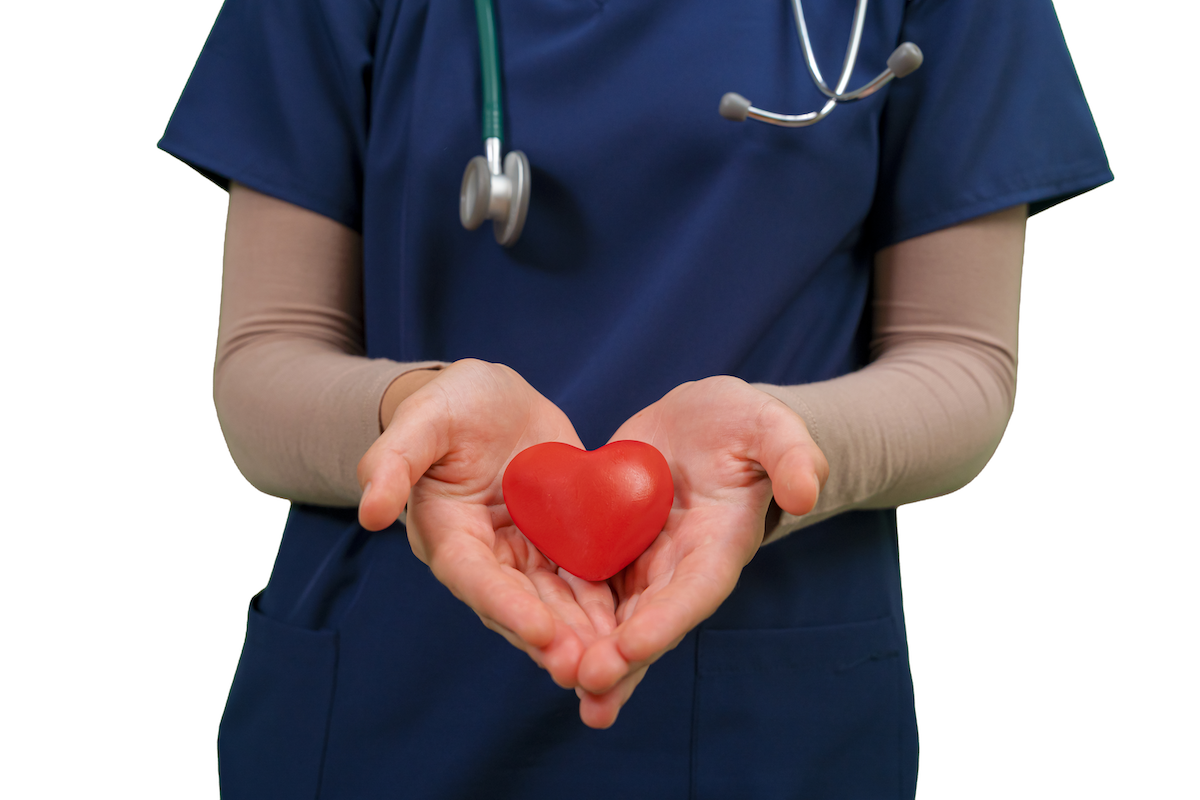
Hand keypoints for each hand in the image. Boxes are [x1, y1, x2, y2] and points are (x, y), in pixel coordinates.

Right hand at [357, 359, 615, 687]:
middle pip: (519, 605)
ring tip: (616, 660)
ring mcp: (525, 552)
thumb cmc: (449, 404)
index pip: (475, 578)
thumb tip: (368, 513)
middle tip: (587, 668)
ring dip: (582, 633)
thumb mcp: (422, 420)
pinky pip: (583, 576)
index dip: (506, 606)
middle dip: (552, 638)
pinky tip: (636, 626)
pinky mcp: (559, 541)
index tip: (541, 633)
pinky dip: (605, 602)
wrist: (491, 398)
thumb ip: (392, 461)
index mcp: (447, 534)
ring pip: (555, 602)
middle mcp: (485, 556)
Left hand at [574, 376, 827, 727]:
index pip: (693, 591)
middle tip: (586, 685)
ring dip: (591, 653)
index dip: (664, 621)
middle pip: (649, 622)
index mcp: (718, 545)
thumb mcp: (771, 426)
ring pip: (614, 620)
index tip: (632, 648)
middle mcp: (679, 568)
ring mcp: (642, 565)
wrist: (705, 424)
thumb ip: (792, 455)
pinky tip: (535, 641)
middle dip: (621, 657)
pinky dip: (564, 617)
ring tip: (563, 683)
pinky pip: (584, 589)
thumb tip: (806, 492)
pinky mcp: (609, 550)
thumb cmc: (745, 425)